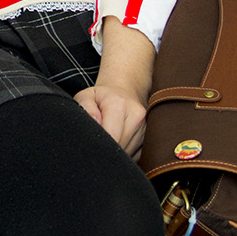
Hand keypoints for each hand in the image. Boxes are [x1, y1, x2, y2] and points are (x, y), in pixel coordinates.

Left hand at [74, 16, 154, 157]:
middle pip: (119, 151)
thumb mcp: (84, 97)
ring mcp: (147, 126)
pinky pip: (137, 154)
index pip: (107, 140)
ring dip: (116, 153)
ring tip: (108, 139)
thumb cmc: (101, 91)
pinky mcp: (152, 134)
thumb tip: (91, 127)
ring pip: (129, 155)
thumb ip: (84, 112)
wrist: (129, 80)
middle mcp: (137, 117)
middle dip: (106, 152)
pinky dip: (126, 153)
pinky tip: (119, 142)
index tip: (89, 147)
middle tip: (95, 147)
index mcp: (119, 106)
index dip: (97, 147)